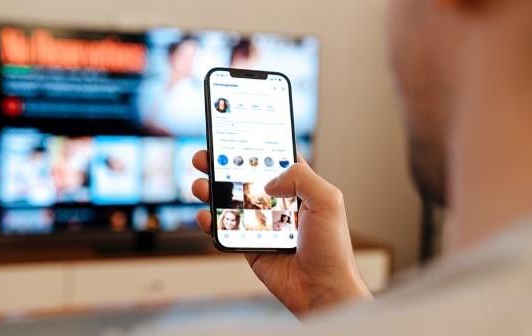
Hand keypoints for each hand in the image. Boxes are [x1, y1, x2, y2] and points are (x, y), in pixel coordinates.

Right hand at [191, 151, 371, 316]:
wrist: (322, 289)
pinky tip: (205, 215)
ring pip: (230, 201)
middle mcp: (278, 203)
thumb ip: (301, 177)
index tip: (234, 133)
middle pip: (244, 177)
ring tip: (200, 185)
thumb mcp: (327, 200)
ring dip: (211, 190)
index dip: (254, 146)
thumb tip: (268, 181)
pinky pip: (225, 229)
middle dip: (222, 165)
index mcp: (299, 188)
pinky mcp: (249, 245)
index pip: (273, 159)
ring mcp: (261, 224)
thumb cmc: (331, 247)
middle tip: (205, 156)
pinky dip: (211, 222)